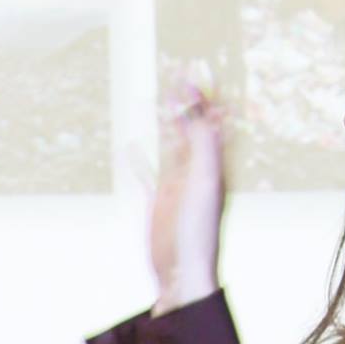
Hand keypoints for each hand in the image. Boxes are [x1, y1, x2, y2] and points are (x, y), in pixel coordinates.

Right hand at [144, 68, 228, 303]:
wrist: (183, 274)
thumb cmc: (198, 233)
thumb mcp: (204, 182)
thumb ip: (202, 143)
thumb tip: (198, 104)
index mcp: (214, 166)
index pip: (212, 121)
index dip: (204, 97)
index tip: (191, 69)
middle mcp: (198, 173)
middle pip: (192, 128)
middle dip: (185, 103)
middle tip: (174, 72)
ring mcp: (177, 187)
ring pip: (171, 146)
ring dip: (164, 124)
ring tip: (156, 100)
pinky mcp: (159, 203)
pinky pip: (149, 175)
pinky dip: (140, 160)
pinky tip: (130, 147)